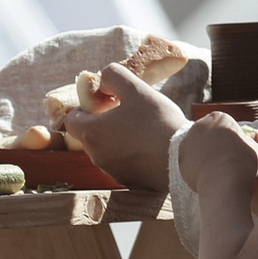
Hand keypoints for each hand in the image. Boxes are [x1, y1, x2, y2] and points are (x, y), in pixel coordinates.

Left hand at [58, 63, 182, 191]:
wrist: (186, 157)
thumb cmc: (159, 122)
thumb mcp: (137, 89)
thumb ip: (114, 76)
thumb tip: (102, 80)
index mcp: (92, 133)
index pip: (71, 120)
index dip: (84, 108)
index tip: (104, 103)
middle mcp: (97, 157)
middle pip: (88, 135)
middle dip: (102, 123)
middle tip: (126, 113)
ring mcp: (113, 171)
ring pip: (105, 150)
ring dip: (116, 139)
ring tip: (141, 129)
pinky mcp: (130, 181)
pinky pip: (122, 163)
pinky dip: (129, 154)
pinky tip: (149, 146)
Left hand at [177, 110, 257, 193]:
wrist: (224, 180)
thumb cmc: (243, 162)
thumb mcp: (253, 145)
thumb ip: (244, 139)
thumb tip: (242, 141)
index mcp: (218, 117)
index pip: (225, 125)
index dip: (232, 138)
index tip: (237, 150)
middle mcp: (199, 125)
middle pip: (208, 134)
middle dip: (215, 145)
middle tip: (226, 160)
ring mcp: (187, 142)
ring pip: (198, 149)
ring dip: (205, 156)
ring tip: (218, 170)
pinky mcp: (181, 159)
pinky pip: (191, 163)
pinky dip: (198, 169)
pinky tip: (208, 177)